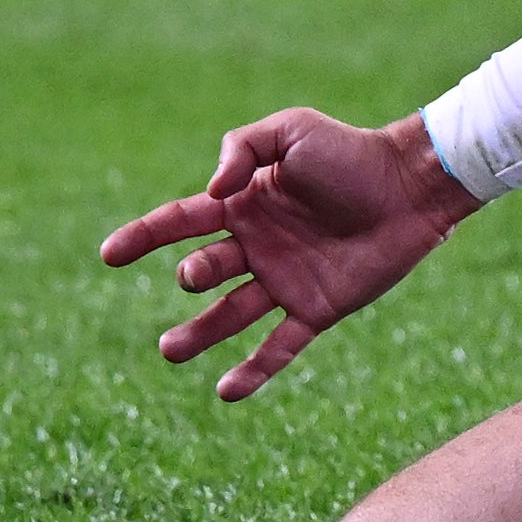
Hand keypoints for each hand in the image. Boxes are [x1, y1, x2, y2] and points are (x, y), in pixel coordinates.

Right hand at [100, 108, 480, 399]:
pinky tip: (226, 391)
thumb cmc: (353, 151)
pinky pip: (278, 347)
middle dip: (192, 276)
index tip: (109, 255)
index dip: (141, 237)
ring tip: (171, 351)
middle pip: (203, 270)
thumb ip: (242, 150)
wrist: (412, 185)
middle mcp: (257, 246)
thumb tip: (211, 195)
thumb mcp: (291, 130)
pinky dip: (254, 372)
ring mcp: (285, 280)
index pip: (179, 223)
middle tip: (197, 275)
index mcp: (244, 204)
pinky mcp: (317, 309)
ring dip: (198, 336)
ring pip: (229, 316)